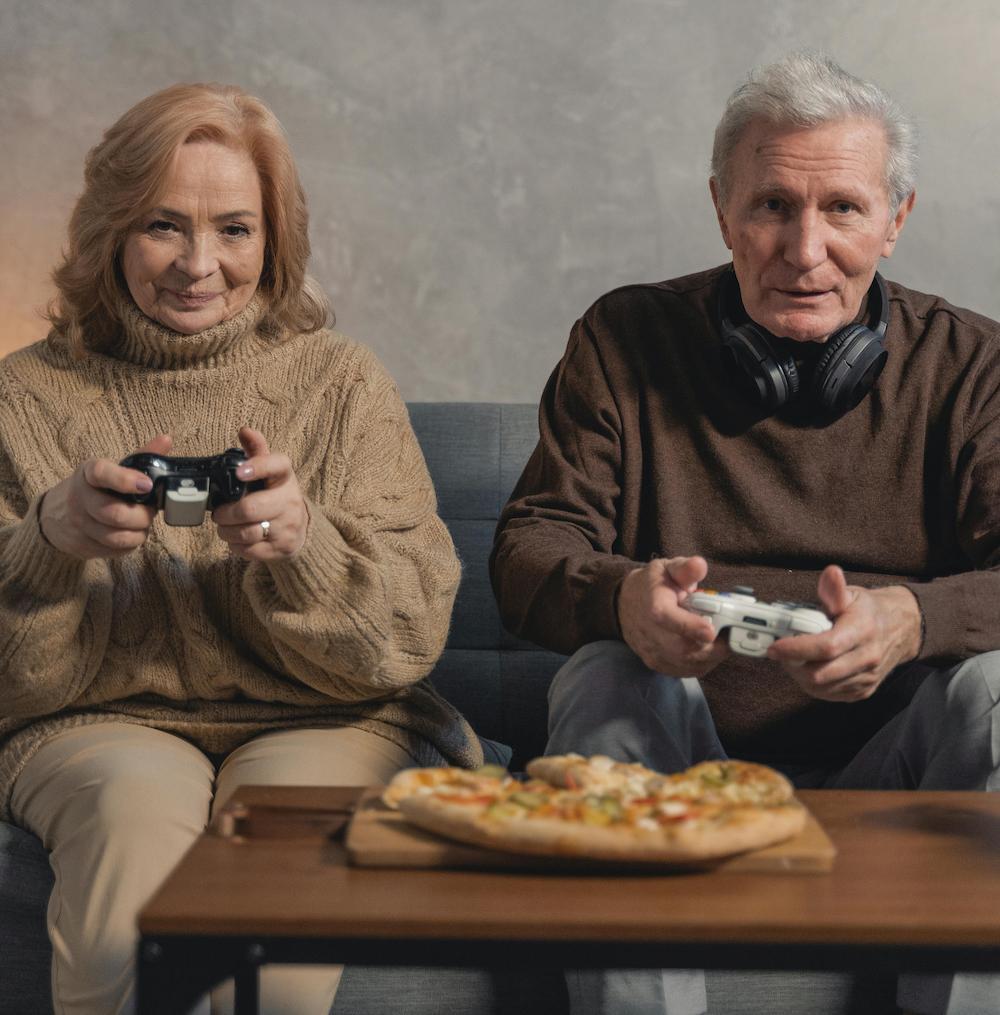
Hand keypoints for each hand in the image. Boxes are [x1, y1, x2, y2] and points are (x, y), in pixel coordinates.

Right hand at [38, 434, 172, 559]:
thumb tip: (167, 440)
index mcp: (87, 473)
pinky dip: (130, 545)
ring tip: (142, 524)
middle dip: (143, 516)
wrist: (55, 513)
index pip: (101, 473)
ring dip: (139, 533)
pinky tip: (130, 534)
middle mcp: (78, 499)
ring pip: (118, 537)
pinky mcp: (80, 546)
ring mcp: (77, 525)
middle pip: (116, 514)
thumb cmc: (95, 488)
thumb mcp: (112, 469)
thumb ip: (140, 457)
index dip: (125, 479)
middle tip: (150, 512)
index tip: (147, 485)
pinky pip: (115, 551)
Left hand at [212, 427, 308, 559]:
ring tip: (224, 527)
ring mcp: (288, 527)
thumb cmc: (276, 494)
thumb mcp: (270, 472)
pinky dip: (236, 546)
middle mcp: (291, 502)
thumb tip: (244, 429)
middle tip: (218, 514)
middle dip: (226, 514)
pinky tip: (237, 540)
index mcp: (285, 478)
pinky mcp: (282, 549)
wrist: (299, 528)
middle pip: (250, 509)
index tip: (239, 473)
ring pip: (247, 532)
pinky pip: (249, 551)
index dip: (258, 467)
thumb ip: (257, 450)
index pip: (277, 466)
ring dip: (226, 532)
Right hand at [616, 556, 727, 676]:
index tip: (711, 631)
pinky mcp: (656, 663)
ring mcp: (652, 651)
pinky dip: (703, 664)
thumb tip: (699, 565)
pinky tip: (709, 650)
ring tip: (723, 641)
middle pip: (683, 649)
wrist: (625, 604)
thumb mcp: (667, 568)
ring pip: (687, 664)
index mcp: (654, 606)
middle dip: (713, 647)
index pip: (669, 620)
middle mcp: (650, 633)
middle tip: (731, 635)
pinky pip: (685, 671)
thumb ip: (685, 568)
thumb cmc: (651, 585)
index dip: (690, 627)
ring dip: (712, 656)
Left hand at [766, 565, 921, 701]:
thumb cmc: (870, 611)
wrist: (902, 629)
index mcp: (862, 630)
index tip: (775, 647)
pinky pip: (831, 695)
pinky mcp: (864, 690)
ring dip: (800, 676)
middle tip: (780, 653)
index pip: (825, 647)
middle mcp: (867, 657)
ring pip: (822, 688)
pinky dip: (814, 685)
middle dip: (793, 665)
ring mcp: (867, 677)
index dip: (796, 649)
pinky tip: (809, 668)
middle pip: (820, 674)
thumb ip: (834, 589)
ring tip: (793, 659)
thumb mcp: (852, 594)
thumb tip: (830, 573)